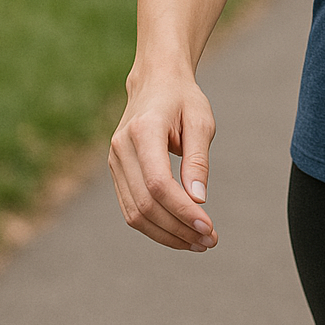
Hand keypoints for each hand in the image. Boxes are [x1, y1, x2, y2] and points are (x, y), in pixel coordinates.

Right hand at [108, 69, 217, 251]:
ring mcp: (114, 161)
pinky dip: (155, 227)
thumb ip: (198, 160)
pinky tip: (180, 233)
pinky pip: (131, 209)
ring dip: (167, 234)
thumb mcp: (201, 121)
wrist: (155, 81)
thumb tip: (198, 200)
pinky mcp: (116, 172)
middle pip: (146, 204)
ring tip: (199, 243)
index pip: (158, 183)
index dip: (182, 211)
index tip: (209, 227)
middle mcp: (122, 148)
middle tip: (210, 241)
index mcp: (144, 131)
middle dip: (178, 229)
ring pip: (135, 213)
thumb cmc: (183, 99)